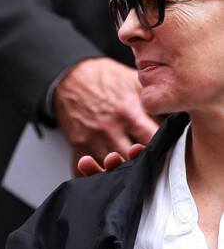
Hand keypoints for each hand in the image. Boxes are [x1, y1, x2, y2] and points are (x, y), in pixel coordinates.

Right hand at [53, 57, 158, 176]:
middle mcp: (111, 128)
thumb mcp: (132, 81)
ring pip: (113, 167)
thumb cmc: (103, 77)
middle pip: (134, 159)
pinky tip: (105, 172)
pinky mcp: (78, 144)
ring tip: (128, 168)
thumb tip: (178, 117)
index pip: (153, 141)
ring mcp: (93, 138)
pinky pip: (88, 169)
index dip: (162, 148)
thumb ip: (154, 101)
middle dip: (143, 162)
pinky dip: (96, 173)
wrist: (69, 75)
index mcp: (128, 112)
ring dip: (122, 169)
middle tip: (147, 162)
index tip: (164, 149)